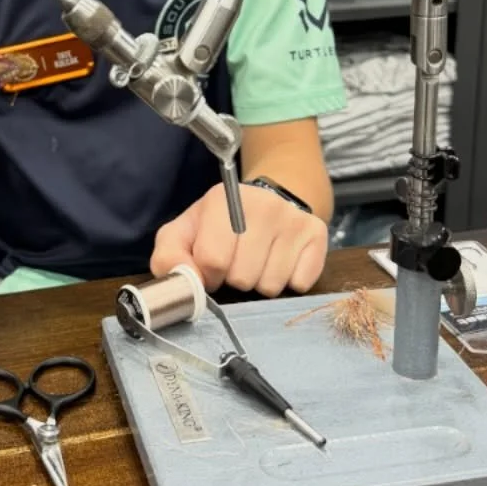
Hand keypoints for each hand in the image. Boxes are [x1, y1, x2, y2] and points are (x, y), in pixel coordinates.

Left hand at [150, 183, 327, 296]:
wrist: (270, 200)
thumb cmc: (220, 223)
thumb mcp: (184, 233)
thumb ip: (169, 256)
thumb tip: (184, 280)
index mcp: (222, 200)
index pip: (212, 260)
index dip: (208, 274)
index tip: (211, 268)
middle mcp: (262, 205)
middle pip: (243, 277)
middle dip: (235, 279)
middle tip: (237, 262)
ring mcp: (292, 219)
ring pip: (271, 286)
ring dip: (261, 283)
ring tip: (258, 260)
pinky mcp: (317, 234)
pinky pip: (300, 283)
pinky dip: (289, 281)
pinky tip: (281, 261)